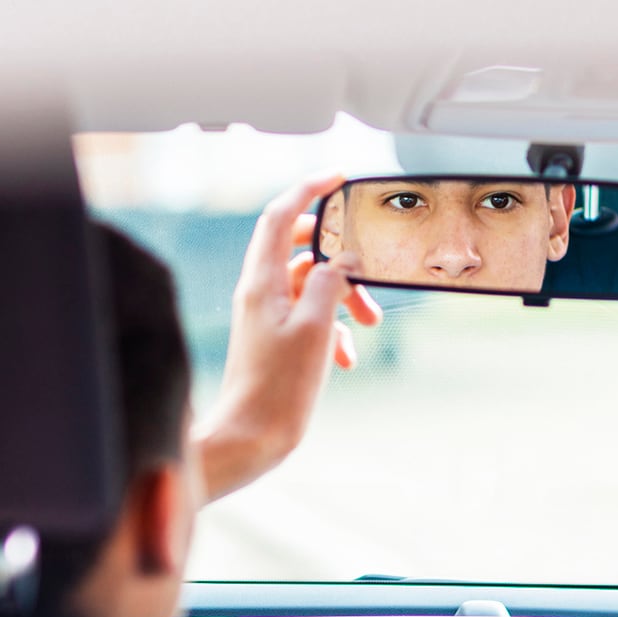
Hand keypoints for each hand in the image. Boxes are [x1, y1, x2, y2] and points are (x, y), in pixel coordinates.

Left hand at [194, 174, 381, 501]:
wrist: (249, 438)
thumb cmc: (277, 389)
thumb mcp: (314, 327)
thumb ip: (329, 282)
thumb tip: (339, 260)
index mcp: (261, 281)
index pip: (280, 216)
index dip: (308, 190)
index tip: (337, 178)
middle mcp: (258, 293)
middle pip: (298, 249)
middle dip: (336, 256)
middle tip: (363, 266)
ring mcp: (265, 317)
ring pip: (309, 286)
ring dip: (342, 298)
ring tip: (368, 323)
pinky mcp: (273, 341)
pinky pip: (308, 317)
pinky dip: (332, 328)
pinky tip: (345, 356)